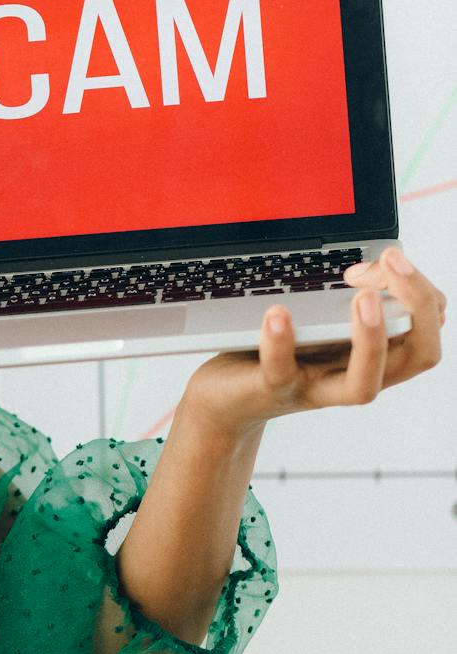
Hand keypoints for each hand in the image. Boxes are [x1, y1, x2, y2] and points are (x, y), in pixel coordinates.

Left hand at [179, 245, 446, 444]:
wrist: (225, 397)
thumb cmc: (277, 350)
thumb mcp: (319, 316)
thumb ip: (345, 295)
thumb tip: (369, 266)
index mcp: (375, 355)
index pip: (428, 329)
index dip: (422, 290)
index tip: (388, 257)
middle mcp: (353, 375)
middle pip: (417, 356)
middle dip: (419, 305)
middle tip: (395, 261)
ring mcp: (314, 387)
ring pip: (364, 384)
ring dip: (371, 340)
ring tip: (362, 296)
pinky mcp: (271, 390)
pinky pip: (281, 372)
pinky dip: (280, 343)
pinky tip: (278, 312)